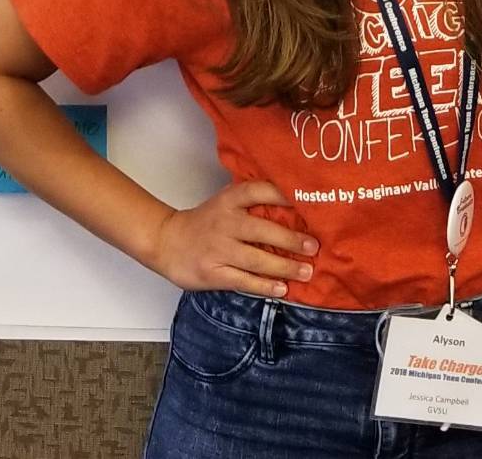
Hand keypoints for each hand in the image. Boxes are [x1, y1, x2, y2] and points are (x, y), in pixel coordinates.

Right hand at [149, 180, 317, 296]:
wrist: (167, 241)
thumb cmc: (206, 221)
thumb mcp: (225, 202)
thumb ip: (252, 202)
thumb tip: (295, 205)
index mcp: (229, 200)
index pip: (258, 191)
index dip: (283, 195)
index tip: (309, 202)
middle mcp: (225, 222)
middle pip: (262, 230)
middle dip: (291, 240)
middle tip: (314, 247)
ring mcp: (218, 249)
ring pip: (256, 259)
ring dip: (284, 266)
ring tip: (306, 271)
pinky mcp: (213, 273)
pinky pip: (244, 281)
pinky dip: (264, 286)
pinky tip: (282, 289)